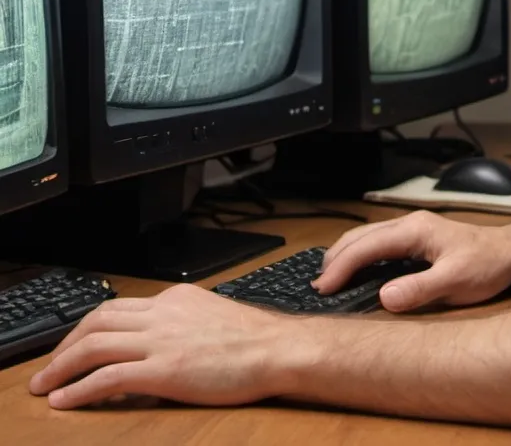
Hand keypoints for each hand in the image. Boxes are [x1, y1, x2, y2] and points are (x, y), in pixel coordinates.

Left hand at [29, 284, 295, 408]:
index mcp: (176, 298)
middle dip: (65, 344)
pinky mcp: (163, 370)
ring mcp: (162, 340)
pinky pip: (108, 376)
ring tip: (45, 385)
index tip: (75, 345)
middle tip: (49, 366)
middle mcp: (164, 312)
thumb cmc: (254, 340)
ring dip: (61, 366)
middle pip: (98, 320)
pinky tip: (66, 400)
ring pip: (95, 344)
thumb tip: (156, 346)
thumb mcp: (211, 317)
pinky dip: (79, 389)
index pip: (119, 307)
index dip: (88, 328)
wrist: (276, 348)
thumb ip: (181, 324)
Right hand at [315, 210, 510, 311]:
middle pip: (360, 237)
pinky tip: (356, 272)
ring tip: (329, 279)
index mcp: (414, 229)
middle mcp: (409, 224)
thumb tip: (384, 297)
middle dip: (335, 259)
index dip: (341, 266)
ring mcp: (412, 230)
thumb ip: (420, 288)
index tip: (323, 288)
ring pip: (367, 238)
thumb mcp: (456, 280)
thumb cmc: (487, 264)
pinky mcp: (416, 240)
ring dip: (346, 256)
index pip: (366, 246)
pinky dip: (360, 256)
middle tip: (317, 287)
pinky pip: (379, 244)